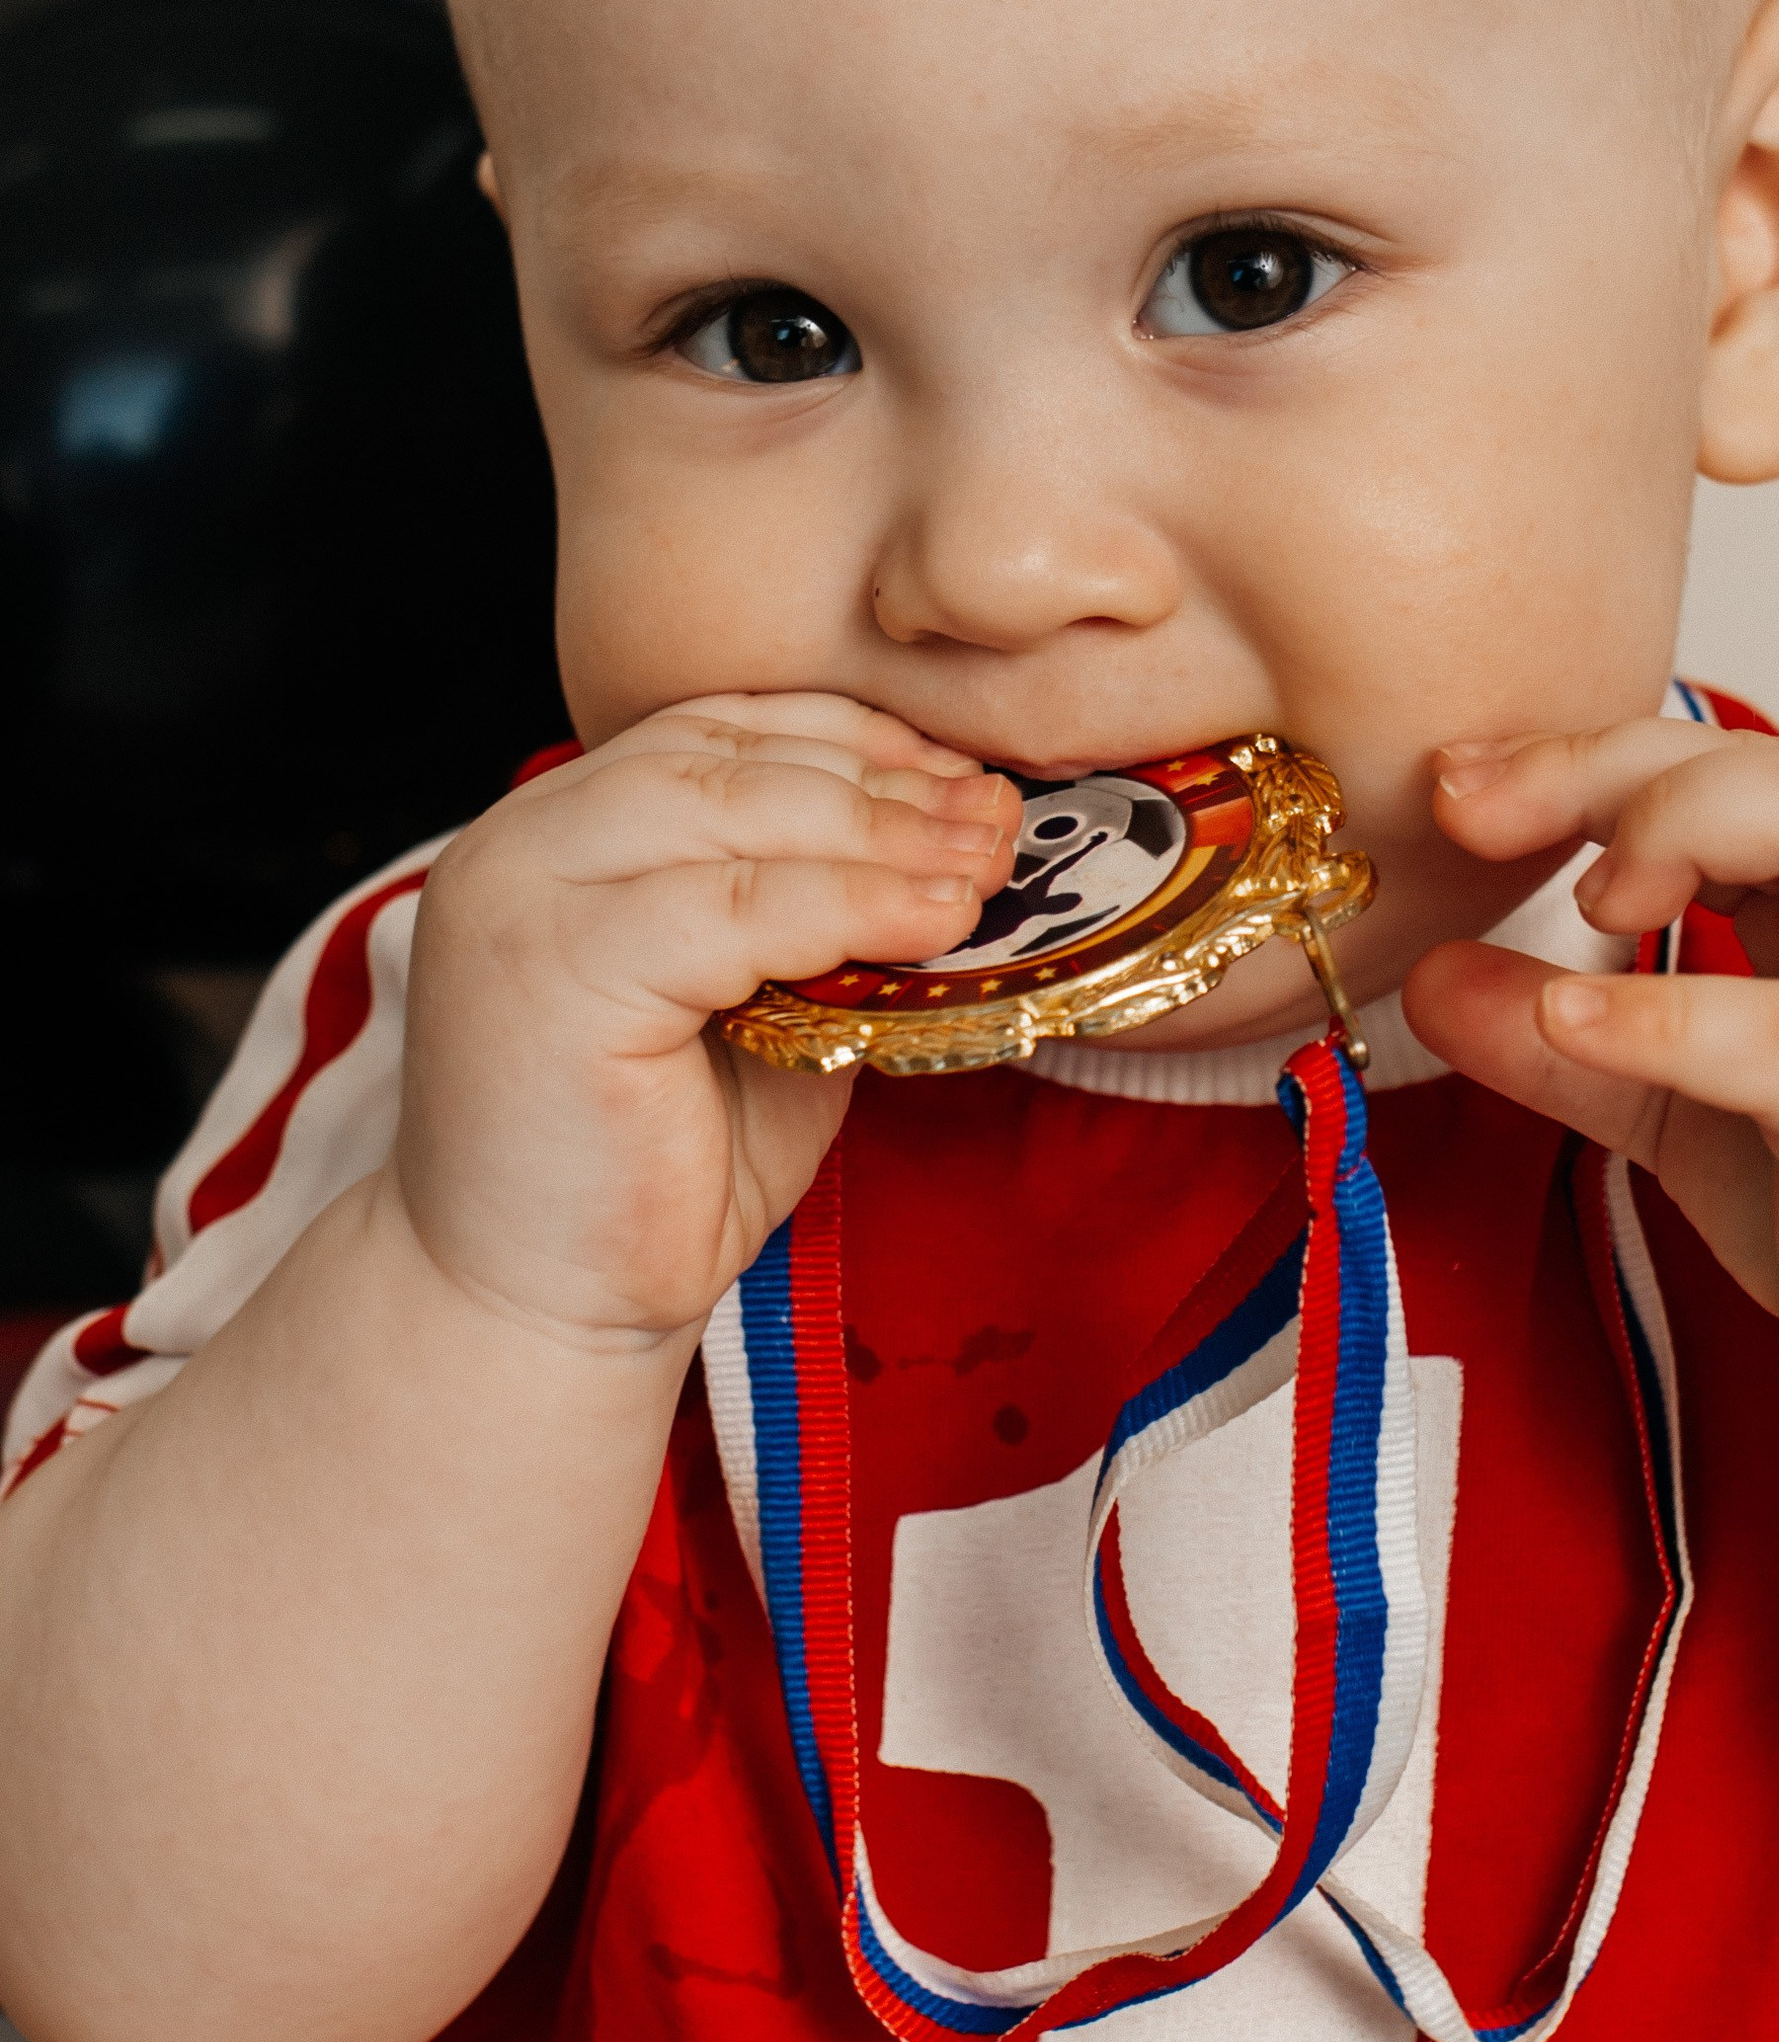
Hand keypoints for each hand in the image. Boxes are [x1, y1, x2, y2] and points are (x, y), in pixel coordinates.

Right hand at [394, 697, 1016, 1352]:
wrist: (537, 1310)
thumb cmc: (652, 1172)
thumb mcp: (760, 1010)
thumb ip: (818, 919)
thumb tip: (960, 850)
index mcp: (555, 832)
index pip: (715, 731)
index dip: (849, 739)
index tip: (959, 772)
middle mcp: (520, 844)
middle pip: (730, 759)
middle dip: (881, 783)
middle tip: (995, 819)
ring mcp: (523, 901)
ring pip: (734, 815)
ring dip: (880, 835)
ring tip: (983, 865)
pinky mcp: (555, 975)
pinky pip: (731, 908)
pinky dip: (849, 905)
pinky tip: (933, 922)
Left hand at [1403, 720, 1778, 1436]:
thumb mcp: (1695, 1109)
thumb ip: (1568, 1043)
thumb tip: (1425, 979)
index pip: (1730, 764)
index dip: (1586, 759)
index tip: (1459, 788)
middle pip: (1770, 761)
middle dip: (1607, 763)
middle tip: (1469, 807)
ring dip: (1671, 826)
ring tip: (1578, 898)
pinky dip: (1662, 1009)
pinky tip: (1565, 1011)